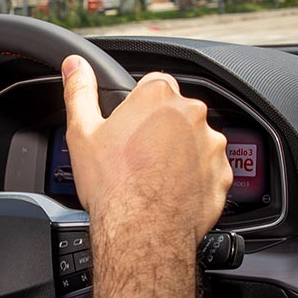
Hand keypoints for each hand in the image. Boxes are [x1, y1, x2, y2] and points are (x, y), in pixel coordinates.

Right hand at [60, 56, 230, 252]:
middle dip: (161, 129)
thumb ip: (79, 91)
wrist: (142, 232)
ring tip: (154, 178)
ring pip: (196, 141)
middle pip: (177, 112)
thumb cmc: (113, 185)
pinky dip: (195, 178)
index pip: (154, 83)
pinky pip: (210, 170)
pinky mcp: (223, 175)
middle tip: (138, 155)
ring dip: (180, 153)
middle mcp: (191, 115)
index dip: (140, 104)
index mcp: (158, 97)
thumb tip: (75, 65)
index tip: (131, 124)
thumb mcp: (82, 133)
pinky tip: (172, 192)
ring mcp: (212, 145)